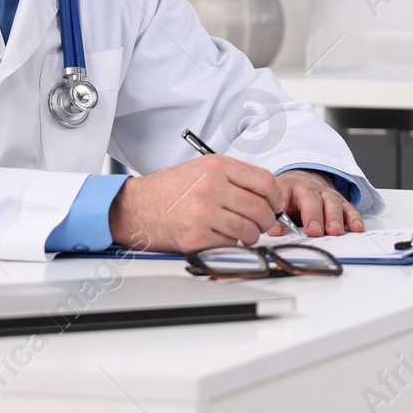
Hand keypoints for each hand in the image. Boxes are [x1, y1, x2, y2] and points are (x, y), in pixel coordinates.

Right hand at [108, 154, 284, 252]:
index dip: (277, 197)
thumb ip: (236, 177)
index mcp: (217, 166)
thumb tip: (271, 195)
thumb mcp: (203, 168)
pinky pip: (231, 245)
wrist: (135, 207)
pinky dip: (231, 245)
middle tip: (262, 223)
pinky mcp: (196, 238)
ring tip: (242, 232)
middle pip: (261, 208)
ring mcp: (203, 213)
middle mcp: (211, 187)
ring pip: (249, 230)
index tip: (276, 205)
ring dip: (251, 235)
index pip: (265, 181)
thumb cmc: (171, 189)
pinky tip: (221, 237)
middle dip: (267, 220)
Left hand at [274, 169, 363, 237]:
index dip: (296, 213)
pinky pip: (348, 208)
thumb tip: (276, 231)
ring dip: (336, 218)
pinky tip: (356, 227)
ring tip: (336, 231)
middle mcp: (310, 188)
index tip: (296, 229)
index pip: (288, 197)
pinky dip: (353, 218)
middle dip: (316, 216)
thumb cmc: (288, 195)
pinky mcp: (339, 201)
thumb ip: (275, 218)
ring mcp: (326, 194)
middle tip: (316, 231)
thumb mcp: (276, 203)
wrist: (301, 180)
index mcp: (290, 188)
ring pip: (333, 203)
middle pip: (314, 200)